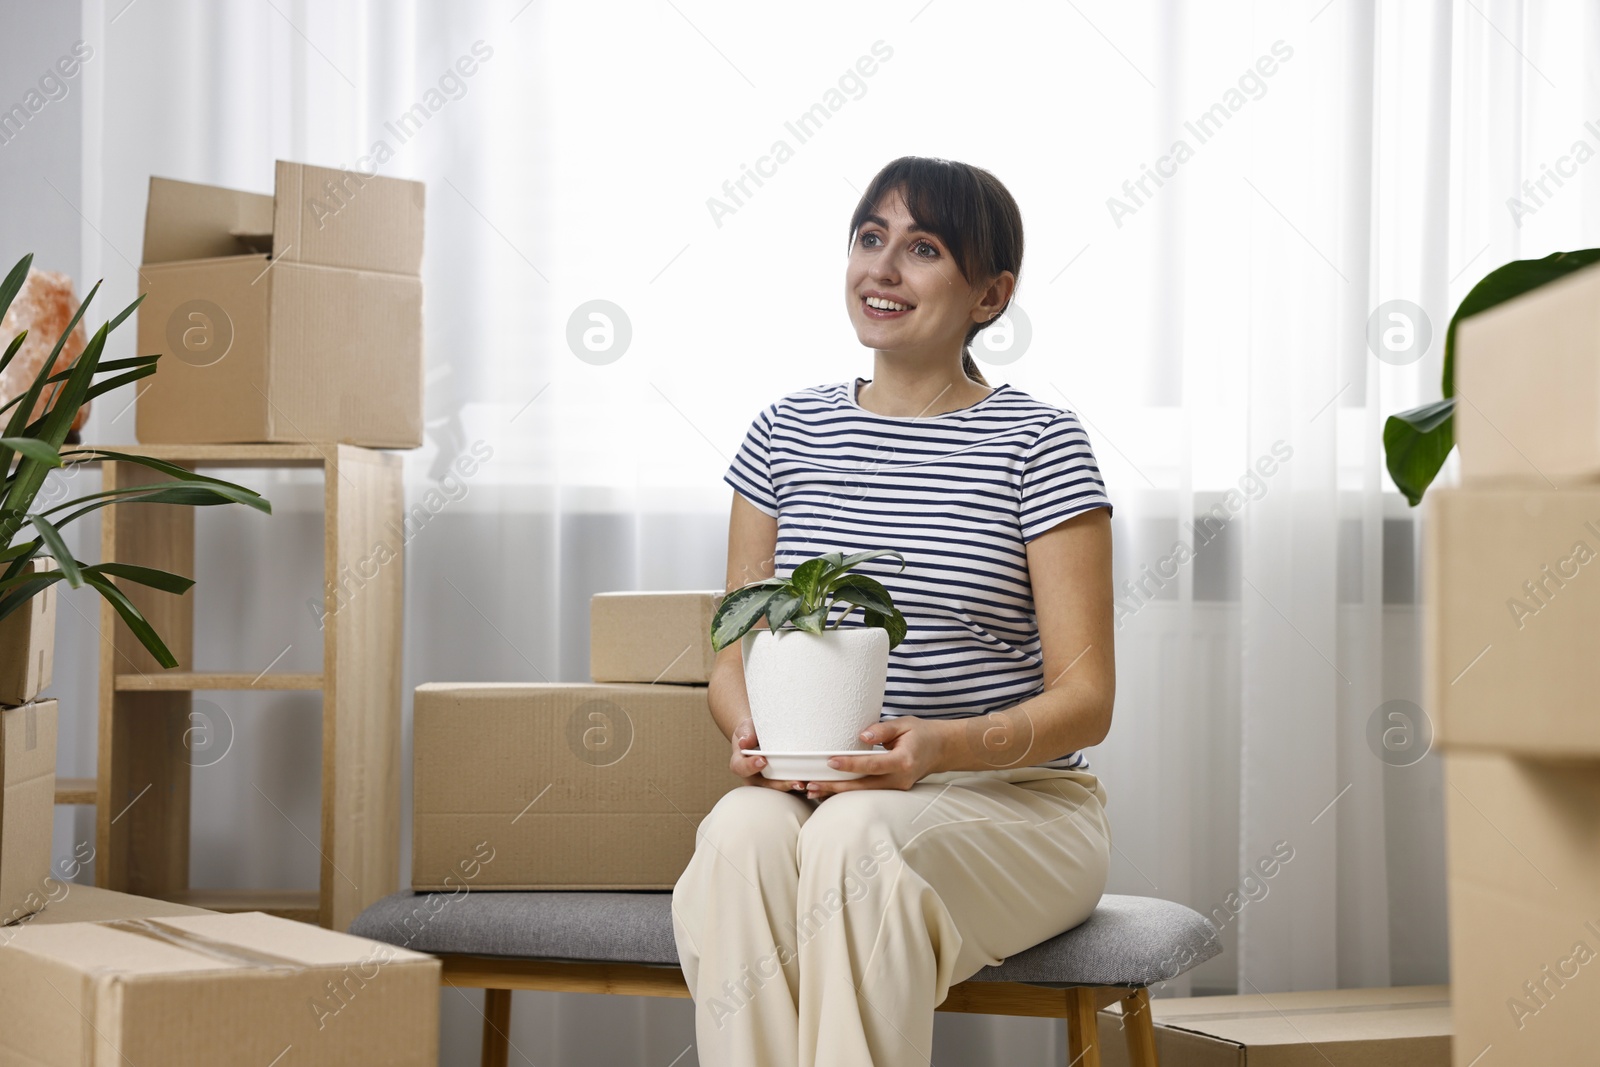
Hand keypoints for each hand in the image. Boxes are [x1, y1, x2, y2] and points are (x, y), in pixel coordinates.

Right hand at [730, 717, 805, 792]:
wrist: (759, 736)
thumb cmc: (752, 731)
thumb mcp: (746, 728)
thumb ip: (746, 733)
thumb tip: (744, 742)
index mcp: (740, 764)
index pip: (741, 768)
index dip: (751, 766)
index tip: (763, 760)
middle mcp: (752, 778)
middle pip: (764, 785)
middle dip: (780, 785)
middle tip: (795, 781)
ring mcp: (766, 783)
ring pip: (778, 790)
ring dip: (793, 789)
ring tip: (806, 784)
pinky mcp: (780, 784)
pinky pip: (789, 790)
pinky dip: (800, 789)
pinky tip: (813, 784)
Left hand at [802, 716, 953, 799]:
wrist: (941, 750)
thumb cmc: (921, 734)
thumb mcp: (905, 724)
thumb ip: (883, 729)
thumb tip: (862, 735)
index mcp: (903, 761)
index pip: (872, 764)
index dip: (851, 764)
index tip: (831, 761)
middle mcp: (900, 779)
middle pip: (863, 786)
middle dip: (836, 786)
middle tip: (812, 784)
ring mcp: (897, 788)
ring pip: (863, 793)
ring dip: (838, 792)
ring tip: (813, 790)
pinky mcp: (892, 791)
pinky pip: (867, 793)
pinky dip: (848, 791)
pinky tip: (829, 790)